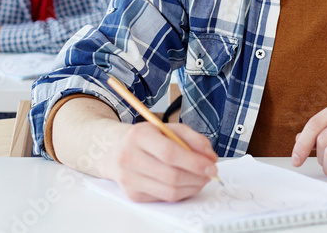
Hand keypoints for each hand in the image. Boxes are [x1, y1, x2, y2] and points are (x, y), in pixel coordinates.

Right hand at [103, 121, 218, 201]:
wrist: (115, 150)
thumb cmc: (147, 138)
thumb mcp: (168, 128)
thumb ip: (193, 138)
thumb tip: (211, 157)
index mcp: (139, 136)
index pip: (169, 153)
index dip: (194, 162)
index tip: (212, 165)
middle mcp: (129, 158)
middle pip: (171, 176)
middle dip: (197, 177)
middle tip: (210, 173)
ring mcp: (129, 179)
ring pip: (169, 191)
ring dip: (192, 187)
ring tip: (201, 178)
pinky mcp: (132, 194)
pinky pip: (164, 198)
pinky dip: (181, 192)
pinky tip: (186, 183)